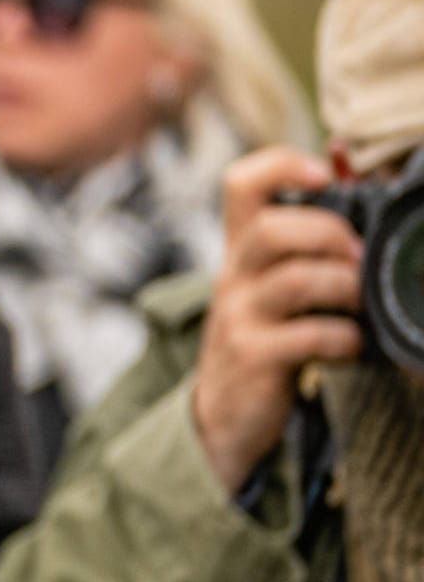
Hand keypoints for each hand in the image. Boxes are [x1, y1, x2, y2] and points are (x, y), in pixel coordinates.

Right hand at [193, 148, 362, 492]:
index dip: (280, 166)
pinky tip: (350, 348)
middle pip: (272, 229)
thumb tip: (359, 190)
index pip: (241, 185)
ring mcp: (240, 317)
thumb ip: (306, 248)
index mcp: (242, 251)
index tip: (322, 174)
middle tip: (360, 260)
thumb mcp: (270, 288)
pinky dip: (345, 340)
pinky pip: (309, 337)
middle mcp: (234, 277)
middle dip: (331, 236)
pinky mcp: (254, 357)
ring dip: (346, 288)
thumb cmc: (263, 340)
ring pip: (296, 280)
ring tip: (360, 305)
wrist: (220, 416)